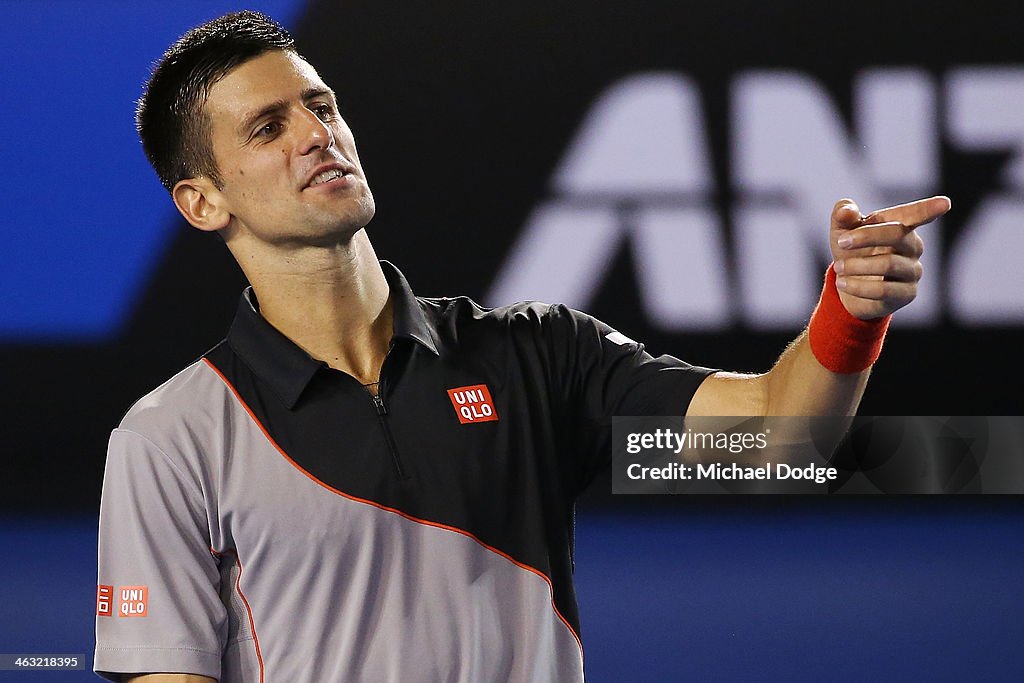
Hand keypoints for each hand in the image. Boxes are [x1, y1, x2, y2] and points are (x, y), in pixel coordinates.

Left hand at [829, 196, 950, 319]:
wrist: (846, 285)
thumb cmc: (850, 251)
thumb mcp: (841, 230)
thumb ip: (843, 214)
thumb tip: (847, 211)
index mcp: (901, 225)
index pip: (917, 214)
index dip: (929, 209)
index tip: (944, 204)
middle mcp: (913, 246)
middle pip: (897, 234)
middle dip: (865, 236)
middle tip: (840, 242)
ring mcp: (913, 271)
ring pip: (888, 264)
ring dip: (856, 265)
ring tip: (838, 268)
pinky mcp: (907, 294)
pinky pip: (883, 290)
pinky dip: (857, 286)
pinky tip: (843, 283)